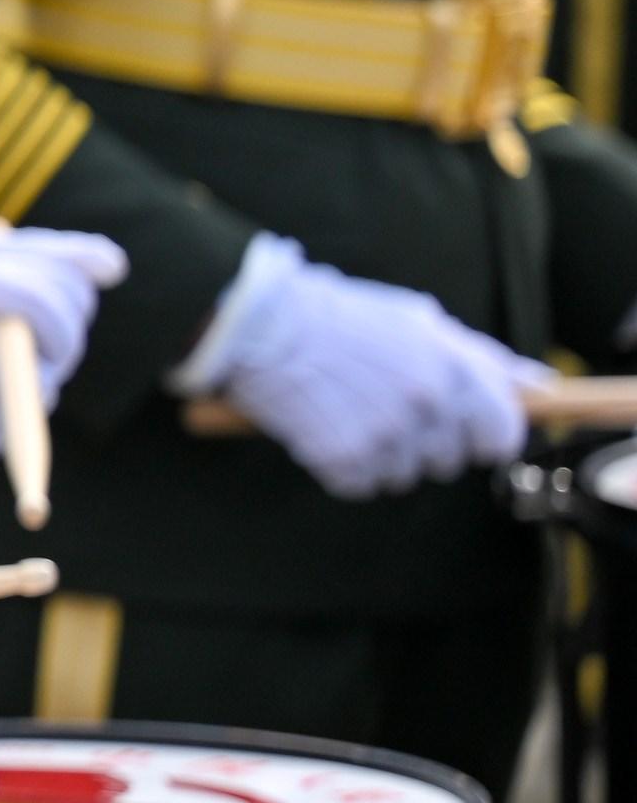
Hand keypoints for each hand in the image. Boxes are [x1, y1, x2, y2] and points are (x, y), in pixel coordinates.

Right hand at [183, 231, 538, 497]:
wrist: (260, 321)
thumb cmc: (340, 316)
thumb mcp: (420, 321)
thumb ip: (485, 358)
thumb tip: (543, 387)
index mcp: (455, 370)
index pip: (501, 436)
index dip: (478, 436)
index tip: (451, 426)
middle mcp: (428, 405)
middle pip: (448, 462)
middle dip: (419, 444)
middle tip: (378, 409)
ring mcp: (386, 436)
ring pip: (402, 477)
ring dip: (376, 457)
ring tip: (345, 415)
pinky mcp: (343, 460)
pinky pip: (358, 486)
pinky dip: (339, 467)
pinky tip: (322, 431)